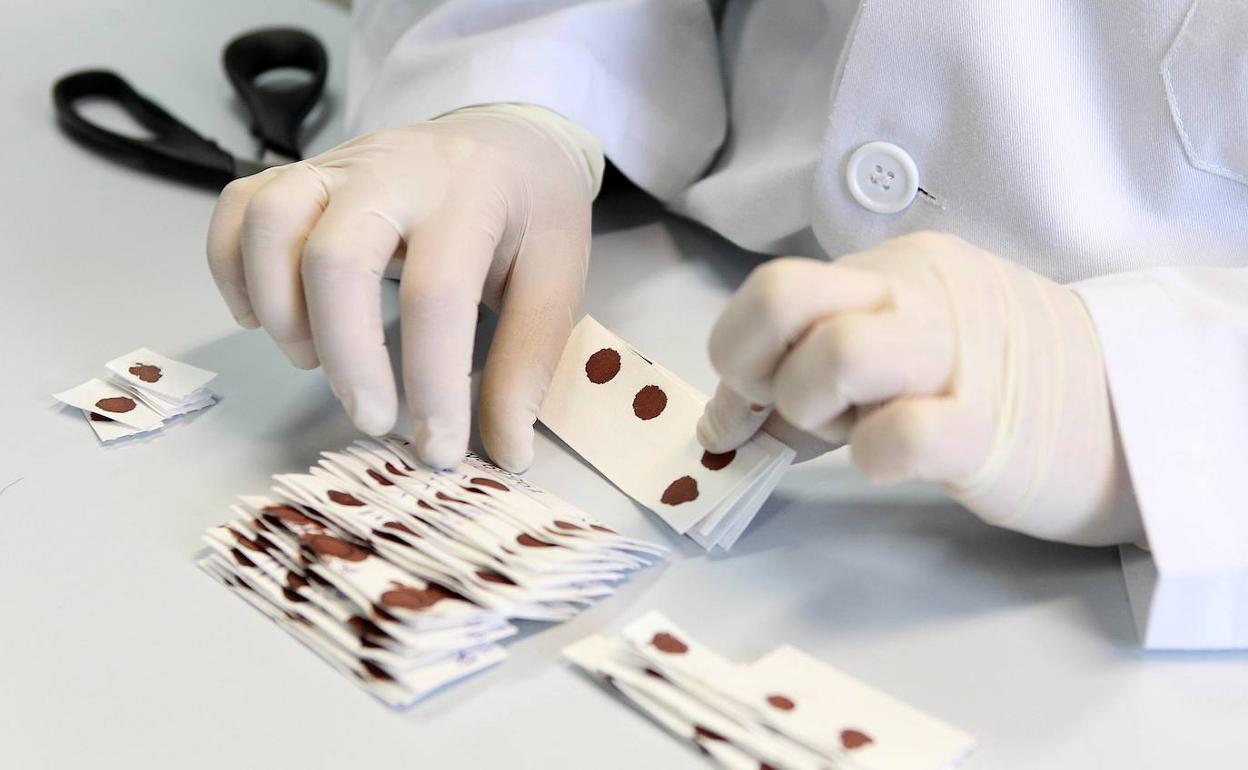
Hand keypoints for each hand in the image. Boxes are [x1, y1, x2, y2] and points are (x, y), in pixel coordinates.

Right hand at [206, 105, 601, 470]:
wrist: (507, 136)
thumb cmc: (533, 211)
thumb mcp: (558, 278)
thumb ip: (526, 363)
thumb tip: (505, 452)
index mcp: (470, 195)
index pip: (438, 294)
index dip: (433, 384)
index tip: (439, 448)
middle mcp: (394, 170)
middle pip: (334, 257)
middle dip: (347, 356)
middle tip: (372, 417)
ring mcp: (339, 166)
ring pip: (269, 221)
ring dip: (279, 308)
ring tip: (313, 360)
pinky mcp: (302, 173)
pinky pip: (238, 208)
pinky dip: (233, 269)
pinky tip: (269, 317)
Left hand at [697, 232, 1142, 545]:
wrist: (1124, 409)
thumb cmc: (994, 382)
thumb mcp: (896, 353)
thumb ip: (806, 375)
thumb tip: (720, 421)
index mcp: (891, 271)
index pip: (773, 286)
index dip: (738, 352)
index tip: (751, 405)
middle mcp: (917, 297)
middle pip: (784, 296)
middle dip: (762, 370)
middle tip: (799, 411)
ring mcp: (956, 357)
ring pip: (839, 354)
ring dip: (815, 411)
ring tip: (853, 432)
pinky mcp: (989, 428)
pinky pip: (900, 434)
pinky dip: (872, 456)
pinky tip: (892, 461)